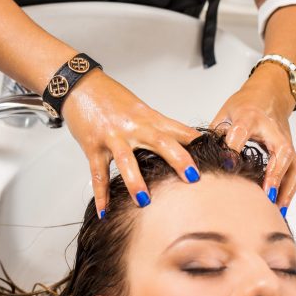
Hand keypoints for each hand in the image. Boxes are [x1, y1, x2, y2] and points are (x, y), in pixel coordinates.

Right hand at [61, 68, 201, 217]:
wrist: (79, 85)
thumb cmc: (109, 95)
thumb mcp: (137, 107)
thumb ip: (154, 124)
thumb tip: (174, 141)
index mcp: (147, 117)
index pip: (177, 129)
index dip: (197, 142)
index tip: (216, 154)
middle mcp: (133, 126)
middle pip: (159, 142)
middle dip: (177, 159)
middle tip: (192, 177)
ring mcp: (112, 136)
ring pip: (126, 160)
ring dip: (135, 181)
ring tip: (144, 201)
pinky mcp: (93, 145)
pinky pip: (98, 173)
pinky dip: (100, 194)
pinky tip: (105, 210)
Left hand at [211, 63, 295, 216]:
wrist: (269, 94)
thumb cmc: (244, 104)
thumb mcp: (224, 113)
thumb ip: (216, 134)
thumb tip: (201, 157)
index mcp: (249, 117)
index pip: (242, 132)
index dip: (234, 148)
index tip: (228, 166)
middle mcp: (271, 129)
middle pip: (279, 151)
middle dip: (273, 174)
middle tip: (264, 196)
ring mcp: (284, 139)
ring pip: (291, 164)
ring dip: (284, 188)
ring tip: (275, 210)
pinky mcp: (290, 149)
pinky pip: (294, 171)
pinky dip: (289, 189)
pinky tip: (281, 205)